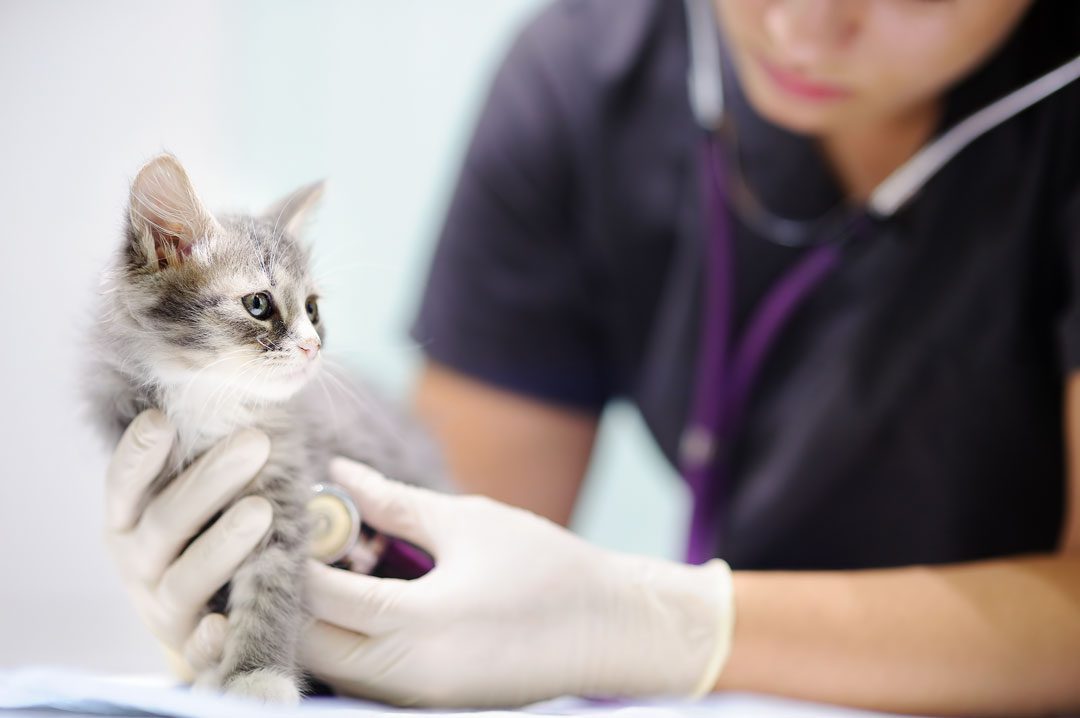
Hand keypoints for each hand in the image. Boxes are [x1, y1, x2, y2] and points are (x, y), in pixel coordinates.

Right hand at [104, 409, 272, 678]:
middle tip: (255, 441)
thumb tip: (249, 399)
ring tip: (262, 511)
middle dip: (211, 480)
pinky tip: (223, 624)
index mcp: (129, 519)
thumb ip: (206, 456)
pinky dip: (207, 638)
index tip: (162, 420)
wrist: (209, 611)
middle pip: (166, 521)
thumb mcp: (197, 495)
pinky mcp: (191, 647)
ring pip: (186, 579)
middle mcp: (137, 562)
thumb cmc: (205, 531)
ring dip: (222, 545)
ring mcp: (162, 606)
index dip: (139, 453)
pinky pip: (198, 646)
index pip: (124, 483)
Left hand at [301, 459, 734, 707]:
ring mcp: (420, 699)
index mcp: (420, 625)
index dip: (293, 558)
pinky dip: (349, 644)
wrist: (612, 630)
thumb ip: (394, 503)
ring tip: (327, 571)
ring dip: (318, 625)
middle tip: (296, 548)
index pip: (321, 599)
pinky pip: (366, 679)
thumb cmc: (547, 568)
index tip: (284, 519)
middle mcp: (410, 676)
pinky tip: (358, 604)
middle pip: (313, 647)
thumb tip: (339, 475)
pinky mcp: (433, 704)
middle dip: (293, 600)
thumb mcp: (469, 523)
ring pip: (335, 669)